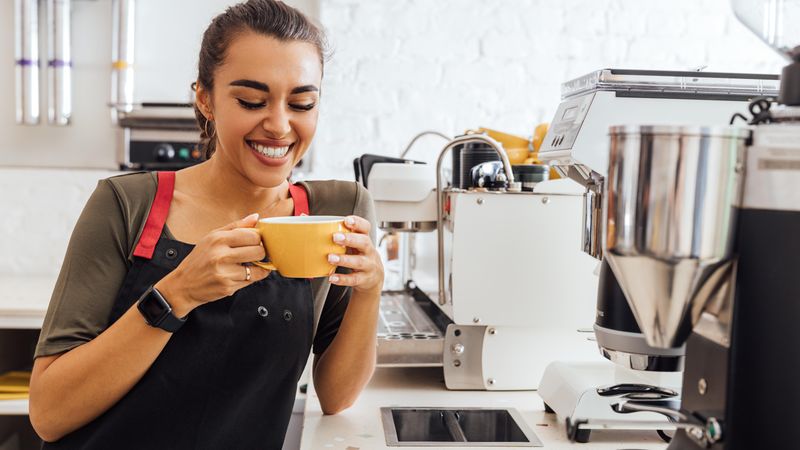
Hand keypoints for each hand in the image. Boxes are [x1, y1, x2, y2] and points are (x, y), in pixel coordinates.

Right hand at [155, 213, 270, 315]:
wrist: (183, 285)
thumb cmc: (198, 260)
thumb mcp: (212, 237)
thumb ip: (236, 226)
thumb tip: (256, 217)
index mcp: (218, 239)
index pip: (253, 236)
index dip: (258, 239)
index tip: (256, 242)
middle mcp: (221, 255)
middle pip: (259, 251)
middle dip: (260, 252)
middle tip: (253, 253)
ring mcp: (225, 273)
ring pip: (258, 268)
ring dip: (256, 266)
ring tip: (247, 264)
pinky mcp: (228, 287)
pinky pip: (251, 280)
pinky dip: (251, 277)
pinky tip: (242, 274)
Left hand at [327, 216, 383, 295]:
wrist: (374, 278)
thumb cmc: (357, 256)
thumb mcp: (353, 245)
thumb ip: (339, 236)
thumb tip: (307, 222)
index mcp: (364, 239)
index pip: (365, 227)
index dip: (357, 222)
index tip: (346, 220)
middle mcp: (369, 251)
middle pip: (364, 242)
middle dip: (350, 239)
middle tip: (335, 237)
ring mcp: (368, 266)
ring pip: (358, 262)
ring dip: (344, 259)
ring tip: (330, 258)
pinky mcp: (364, 279)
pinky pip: (354, 279)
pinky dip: (343, 279)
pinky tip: (332, 277)